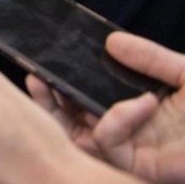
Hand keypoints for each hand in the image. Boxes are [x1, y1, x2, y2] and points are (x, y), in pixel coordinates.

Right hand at [29, 31, 184, 182]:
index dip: (59, 85)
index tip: (43, 63)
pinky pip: (110, 143)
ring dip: (66, 110)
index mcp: (132, 108)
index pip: (84, 99)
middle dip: (48, 101)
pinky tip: (141, 102)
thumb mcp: (184, 72)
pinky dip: (117, 119)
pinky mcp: (141, 164)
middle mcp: (128, 130)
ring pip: (81, 136)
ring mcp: (133, 149)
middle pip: (72, 121)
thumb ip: (149, 57)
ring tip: (57, 84)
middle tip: (36, 77)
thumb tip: (111, 40)